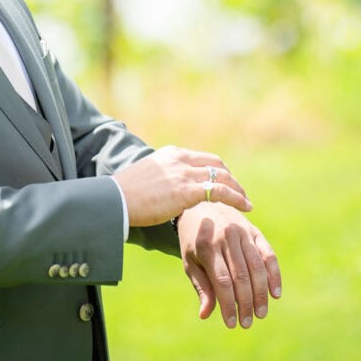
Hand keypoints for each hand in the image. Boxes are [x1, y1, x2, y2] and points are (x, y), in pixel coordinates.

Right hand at [113, 145, 252, 226]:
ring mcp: (184, 173)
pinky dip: (236, 198)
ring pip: (222, 177)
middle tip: (238, 192)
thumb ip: (161, 178)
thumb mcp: (146, 177)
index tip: (223, 182)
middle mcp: (181, 159)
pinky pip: (220, 191)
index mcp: (171, 154)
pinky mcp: (187, 191)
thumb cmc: (124, 195)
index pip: (202, 158)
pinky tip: (245, 207)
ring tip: (246, 201)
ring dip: (237, 189)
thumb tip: (166, 190)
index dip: (216, 171)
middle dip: (230, 178)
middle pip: (216, 164)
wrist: (114, 200)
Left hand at [177, 202, 281, 328]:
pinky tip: (275, 293)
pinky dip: (274, 275)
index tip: (231, 323)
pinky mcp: (255, 232)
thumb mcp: (190, 261)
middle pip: (241, 276)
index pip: (222, 281)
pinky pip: (268, 255)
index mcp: (207, 246)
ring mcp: (243, 233)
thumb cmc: (194, 239)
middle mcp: (226, 237)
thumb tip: (205, 315)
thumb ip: (201, 286)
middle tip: (247, 323)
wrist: (203, 205)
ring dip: (261, 293)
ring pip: (256, 267)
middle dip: (246, 303)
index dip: (228, 304)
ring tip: (261, 313)